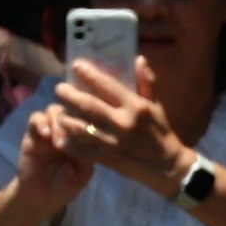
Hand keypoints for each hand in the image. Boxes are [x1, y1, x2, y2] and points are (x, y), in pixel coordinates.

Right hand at [5, 99, 93, 210]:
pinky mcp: (33, 134)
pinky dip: (40, 122)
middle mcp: (67, 129)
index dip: (90, 119)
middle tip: (68, 142)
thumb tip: (86, 139)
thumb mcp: (82, 175)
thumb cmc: (65, 187)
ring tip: (56, 142)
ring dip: (57, 122)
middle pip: (72, 109)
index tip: (90, 134)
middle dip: (72, 122)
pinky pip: (36, 118)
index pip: (89, 117)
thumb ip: (87, 157)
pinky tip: (44, 135)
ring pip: (55, 110)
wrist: (41, 198)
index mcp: (84, 136)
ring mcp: (50, 130)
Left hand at [47, 57, 187, 196]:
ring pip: (80, 128)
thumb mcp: (156, 105)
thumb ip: (146, 82)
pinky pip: (82, 150)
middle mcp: (122, 122)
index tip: (75, 66)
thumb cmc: (160, 132)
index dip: (89, 74)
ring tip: (58, 111)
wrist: (167, 166)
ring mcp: (113, 142)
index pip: (108, 85)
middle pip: (88, 105)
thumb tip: (138, 59)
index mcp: (135, 106)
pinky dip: (70, 143)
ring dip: (66, 118)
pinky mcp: (107, 159)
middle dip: (70, 95)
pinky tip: (61, 136)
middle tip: (59, 88)